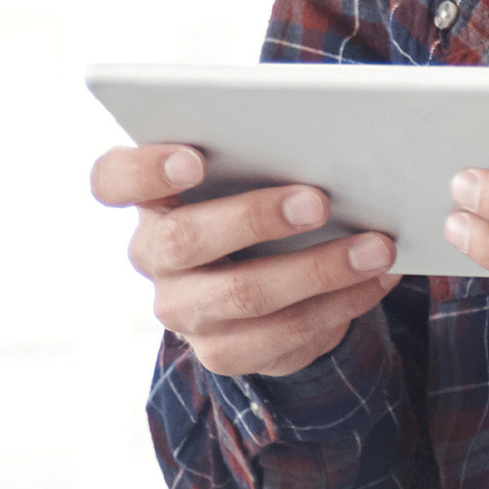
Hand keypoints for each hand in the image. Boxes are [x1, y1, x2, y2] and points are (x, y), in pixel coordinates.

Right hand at [93, 142, 400, 381]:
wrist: (267, 274)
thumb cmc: (258, 195)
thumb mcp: (249, 169)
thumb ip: (260, 150)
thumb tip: (328, 136)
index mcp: (148, 197)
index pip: (112, 180)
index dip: (145, 169)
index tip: (194, 158)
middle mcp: (153, 256)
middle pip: (185, 239)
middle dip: (256, 217)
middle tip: (320, 199)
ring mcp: (183, 311)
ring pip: (243, 295)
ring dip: (319, 270)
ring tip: (376, 247)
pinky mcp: (222, 353)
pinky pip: (280, 337)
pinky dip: (338, 306)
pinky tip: (375, 281)